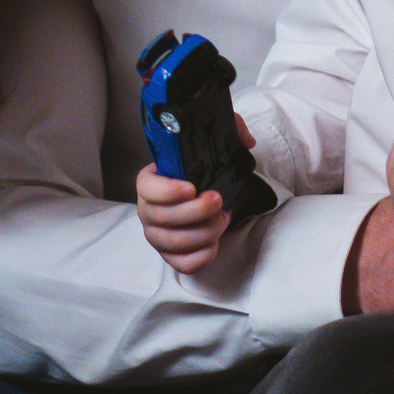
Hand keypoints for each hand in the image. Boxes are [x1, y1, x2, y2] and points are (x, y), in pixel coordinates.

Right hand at [136, 114, 257, 273]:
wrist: (200, 194)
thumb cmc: (200, 171)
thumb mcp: (213, 143)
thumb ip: (231, 129)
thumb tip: (247, 140)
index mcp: (149, 182)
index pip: (146, 189)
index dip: (167, 191)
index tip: (192, 187)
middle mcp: (147, 211)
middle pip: (162, 218)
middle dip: (196, 212)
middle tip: (218, 200)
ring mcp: (157, 236)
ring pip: (174, 242)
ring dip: (204, 232)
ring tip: (222, 218)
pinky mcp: (171, 256)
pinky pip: (183, 264)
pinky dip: (203, 255)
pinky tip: (215, 239)